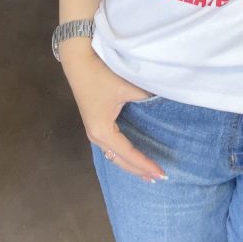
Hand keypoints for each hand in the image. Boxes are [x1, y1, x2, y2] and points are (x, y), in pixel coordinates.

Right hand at [62, 43, 166, 182]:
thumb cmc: (101, 75)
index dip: (145, 164)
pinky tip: (131, 157)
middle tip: (158, 179)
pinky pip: (111, 148)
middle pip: (120, 161)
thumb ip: (147, 99)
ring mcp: (93, 132)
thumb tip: (164, 106)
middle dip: (138, 171)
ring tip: (147, 174)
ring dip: (130, 165)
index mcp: (103, 131)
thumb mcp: (126, 88)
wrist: (79, 61)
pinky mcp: (94, 125)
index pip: (128, 154)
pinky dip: (123, 156)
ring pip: (114, 156)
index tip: (162, 173)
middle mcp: (96, 137)